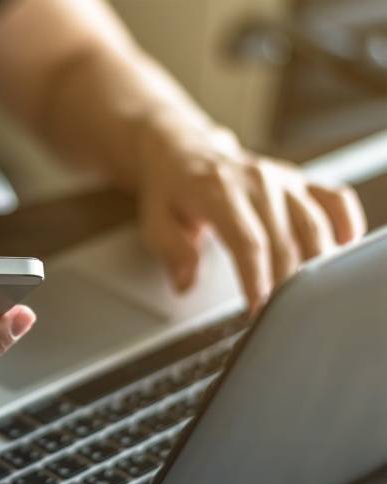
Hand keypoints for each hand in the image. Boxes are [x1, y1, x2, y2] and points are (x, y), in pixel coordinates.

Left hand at [136, 119, 366, 311]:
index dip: (256, 278)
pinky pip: (333, 199)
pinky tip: (343, 247)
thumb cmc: (170, 190)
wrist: (183, 151)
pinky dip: (345, 223)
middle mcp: (255, 181)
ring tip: (308, 298)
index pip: (247, 241)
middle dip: (283, 283)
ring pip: (312, 224)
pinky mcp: (298, 180)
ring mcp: (281, 179)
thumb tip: (185, 282)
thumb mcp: (154, 221)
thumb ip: (172, 251)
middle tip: (278, 315)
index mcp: (217, 190)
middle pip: (282, 239)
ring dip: (314, 263)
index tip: (258, 308)